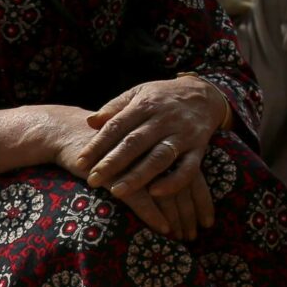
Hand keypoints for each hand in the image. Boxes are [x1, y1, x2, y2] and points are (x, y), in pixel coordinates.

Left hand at [68, 77, 227, 236]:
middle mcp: (163, 119)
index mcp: (145, 105)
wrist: (205, 94)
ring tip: (117, 192)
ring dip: (138, 176)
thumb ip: (115, 107)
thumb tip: (90, 122)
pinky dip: (173, 182)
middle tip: (92, 180)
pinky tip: (155, 193)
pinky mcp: (199, 149)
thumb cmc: (163, 97)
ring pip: (158, 158)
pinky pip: (189, 169)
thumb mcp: (138, 93)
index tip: (81, 162)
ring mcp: (182, 135)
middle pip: (135, 143)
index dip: (98, 144)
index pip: (116, 126)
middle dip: (112, 163)